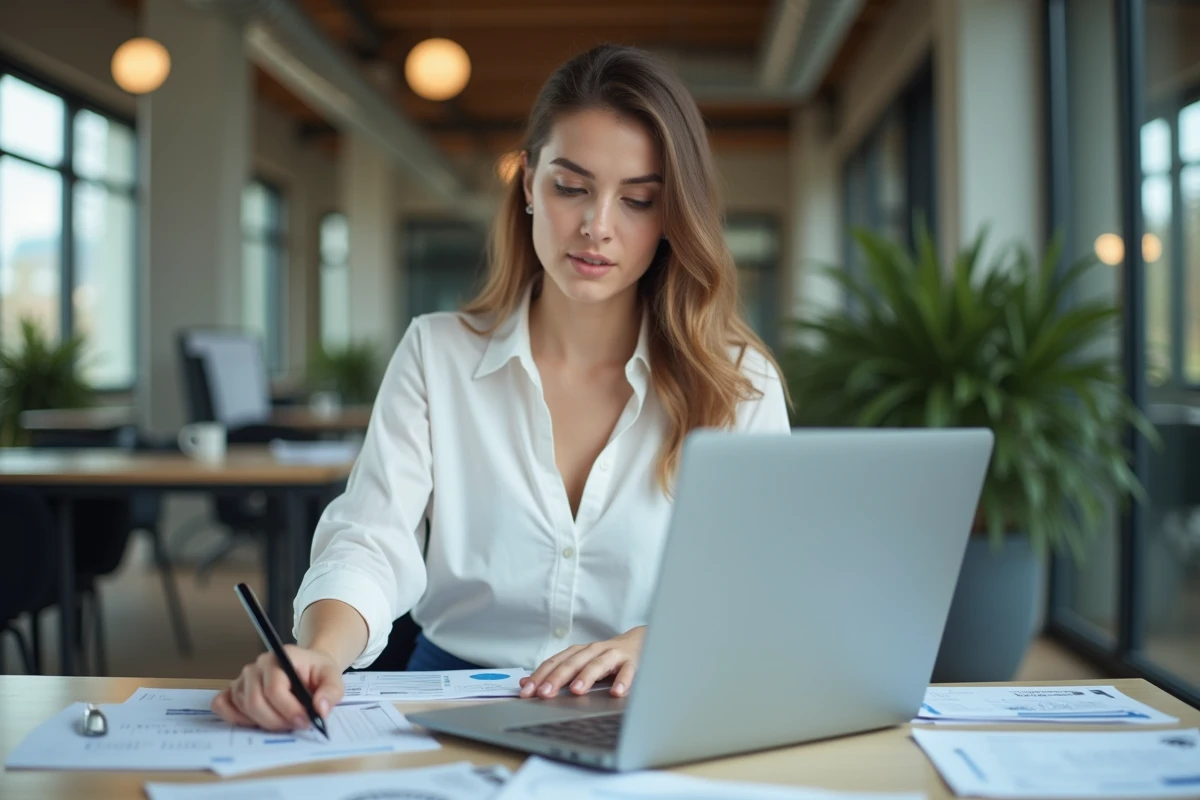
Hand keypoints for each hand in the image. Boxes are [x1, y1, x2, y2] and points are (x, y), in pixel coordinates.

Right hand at [211, 645, 344, 730]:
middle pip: (255, 701)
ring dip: (264, 723)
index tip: (305, 721)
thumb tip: (319, 709)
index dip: (289, 710)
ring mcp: (243, 678)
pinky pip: (223, 705)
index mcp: (280, 657)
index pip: (275, 688)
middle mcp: (257, 665)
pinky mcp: (234, 690)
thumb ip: (331, 692)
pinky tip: (255, 722)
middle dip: (277, 721)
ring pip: (243, 707)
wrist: (306, 667)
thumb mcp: (333, 677)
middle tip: (295, 726)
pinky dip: (235, 718)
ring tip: (284, 722)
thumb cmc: (316, 672)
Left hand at [519, 626, 645, 699]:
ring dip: (586, 676)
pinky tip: (616, 692)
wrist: (638, 643)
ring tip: (576, 691)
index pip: (554, 663)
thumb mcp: (579, 663)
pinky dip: (622, 681)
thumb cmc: (604, 659)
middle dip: (557, 678)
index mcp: (578, 652)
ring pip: (597, 664)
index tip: (527, 692)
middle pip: (572, 663)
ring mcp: (612, 655)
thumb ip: (554, 673)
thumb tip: (524, 684)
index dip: (539, 676)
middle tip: (544, 693)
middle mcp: (593, 650)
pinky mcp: (631, 662)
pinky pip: (627, 671)